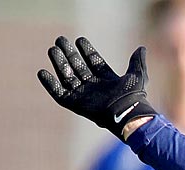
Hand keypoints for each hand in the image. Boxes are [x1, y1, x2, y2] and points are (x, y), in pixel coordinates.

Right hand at [37, 38, 157, 139]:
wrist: (127, 113)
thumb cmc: (134, 97)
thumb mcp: (137, 76)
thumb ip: (137, 62)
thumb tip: (142, 48)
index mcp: (107, 80)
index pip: (94, 62)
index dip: (87, 51)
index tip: (80, 40)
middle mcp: (94, 87)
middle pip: (77, 67)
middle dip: (69, 54)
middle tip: (60, 40)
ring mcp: (84, 95)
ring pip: (67, 76)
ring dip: (59, 63)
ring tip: (52, 49)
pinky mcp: (75, 104)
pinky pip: (59, 93)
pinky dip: (50, 84)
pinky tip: (42, 72)